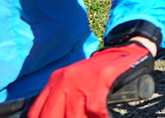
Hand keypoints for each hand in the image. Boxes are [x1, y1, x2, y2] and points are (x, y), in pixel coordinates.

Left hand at [28, 42, 152, 117]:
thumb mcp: (74, 81)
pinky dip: (99, 117)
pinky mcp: (99, 84)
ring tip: (89, 116)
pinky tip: (103, 115)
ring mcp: (81, 81)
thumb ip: (60, 98)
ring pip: (72, 116)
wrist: (127, 53)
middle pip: (51, 115)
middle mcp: (65, 79)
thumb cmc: (100, 73)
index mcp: (56, 80)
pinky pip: (94, 112)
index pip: (37, 111)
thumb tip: (50, 115)